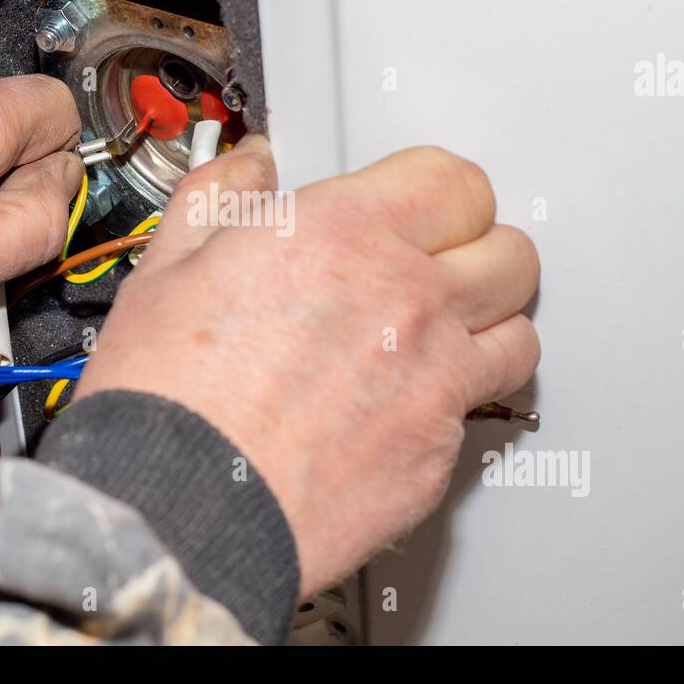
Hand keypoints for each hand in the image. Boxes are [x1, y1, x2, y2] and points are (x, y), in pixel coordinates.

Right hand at [73, 137, 539, 595]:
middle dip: (479, 252)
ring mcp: (433, 382)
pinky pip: (477, 414)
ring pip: (519, 335)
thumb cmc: (165, 403)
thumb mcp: (164, 269)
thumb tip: (248, 168)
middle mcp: (406, 300)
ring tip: (439, 339)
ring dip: (486, 329)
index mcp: (343, 235)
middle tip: (440, 266)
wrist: (174, 516)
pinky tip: (398, 410)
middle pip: (510, 253)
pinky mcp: (436, 456)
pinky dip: (450, 406)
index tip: (421, 205)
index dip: (438, 191)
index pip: (457, 181)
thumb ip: (218, 197)